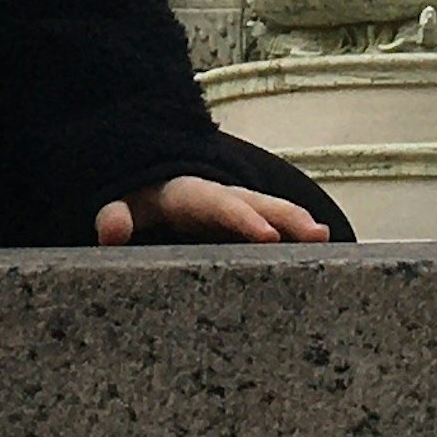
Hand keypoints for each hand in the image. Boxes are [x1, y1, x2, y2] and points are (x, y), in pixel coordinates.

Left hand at [96, 175, 335, 246]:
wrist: (150, 184)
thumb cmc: (138, 202)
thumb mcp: (122, 205)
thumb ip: (114, 215)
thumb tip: (111, 229)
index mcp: (192, 194)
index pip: (220, 204)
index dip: (244, 220)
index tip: (267, 237)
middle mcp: (222, 196)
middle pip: (258, 203)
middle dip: (287, 218)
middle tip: (317, 236)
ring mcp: (237, 208)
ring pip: (272, 210)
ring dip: (298, 223)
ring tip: (325, 240)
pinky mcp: (244, 222)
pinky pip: (273, 223)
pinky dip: (295, 233)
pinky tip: (318, 253)